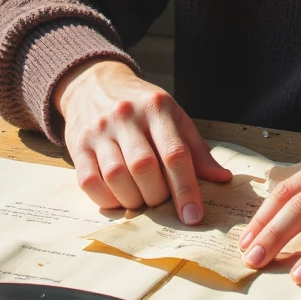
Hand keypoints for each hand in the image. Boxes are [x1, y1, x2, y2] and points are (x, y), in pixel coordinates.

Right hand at [52, 59, 231, 223]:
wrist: (94, 83)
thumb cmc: (141, 106)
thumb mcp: (173, 116)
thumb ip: (196, 149)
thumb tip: (223, 179)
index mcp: (157, 107)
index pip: (175, 153)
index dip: (186, 189)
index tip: (193, 216)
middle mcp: (126, 116)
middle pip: (144, 168)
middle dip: (157, 195)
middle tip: (162, 200)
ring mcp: (99, 130)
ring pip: (116, 177)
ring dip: (133, 200)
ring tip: (141, 199)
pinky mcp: (77, 146)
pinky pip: (90, 183)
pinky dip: (107, 199)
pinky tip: (118, 197)